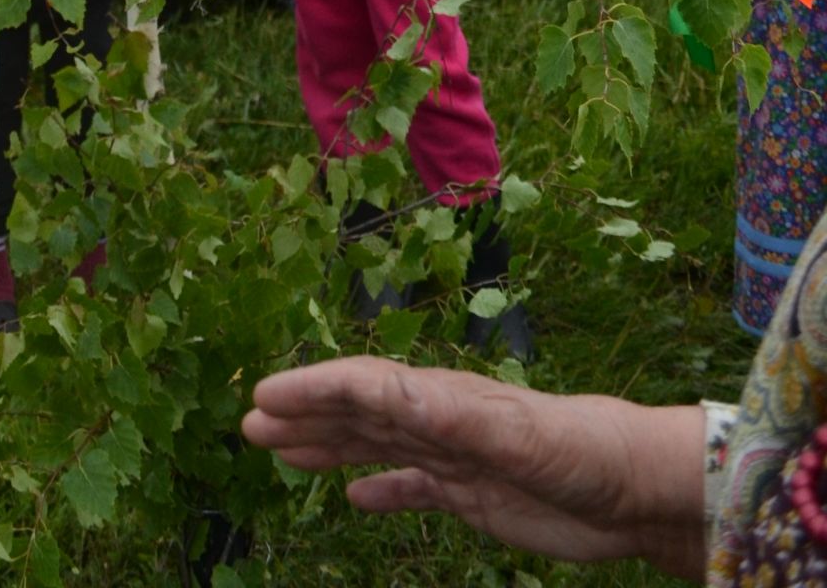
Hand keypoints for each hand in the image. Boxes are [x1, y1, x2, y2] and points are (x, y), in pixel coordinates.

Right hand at [242, 359, 706, 577]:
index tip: (264, 397)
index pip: (364, 385)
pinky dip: (380, 491)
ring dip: (329, 447)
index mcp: (442, 398)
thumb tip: (390, 394)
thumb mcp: (516, 432)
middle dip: (305, 416)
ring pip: (376, 446)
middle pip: (358, 412)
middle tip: (250, 424)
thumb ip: (454, 414)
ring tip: (281, 452)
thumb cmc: (581, 449)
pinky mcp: (474, 494)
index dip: (313, 389)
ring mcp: (454, 456)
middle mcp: (439, 420)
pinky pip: (413, 488)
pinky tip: (353, 498)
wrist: (633, 487)